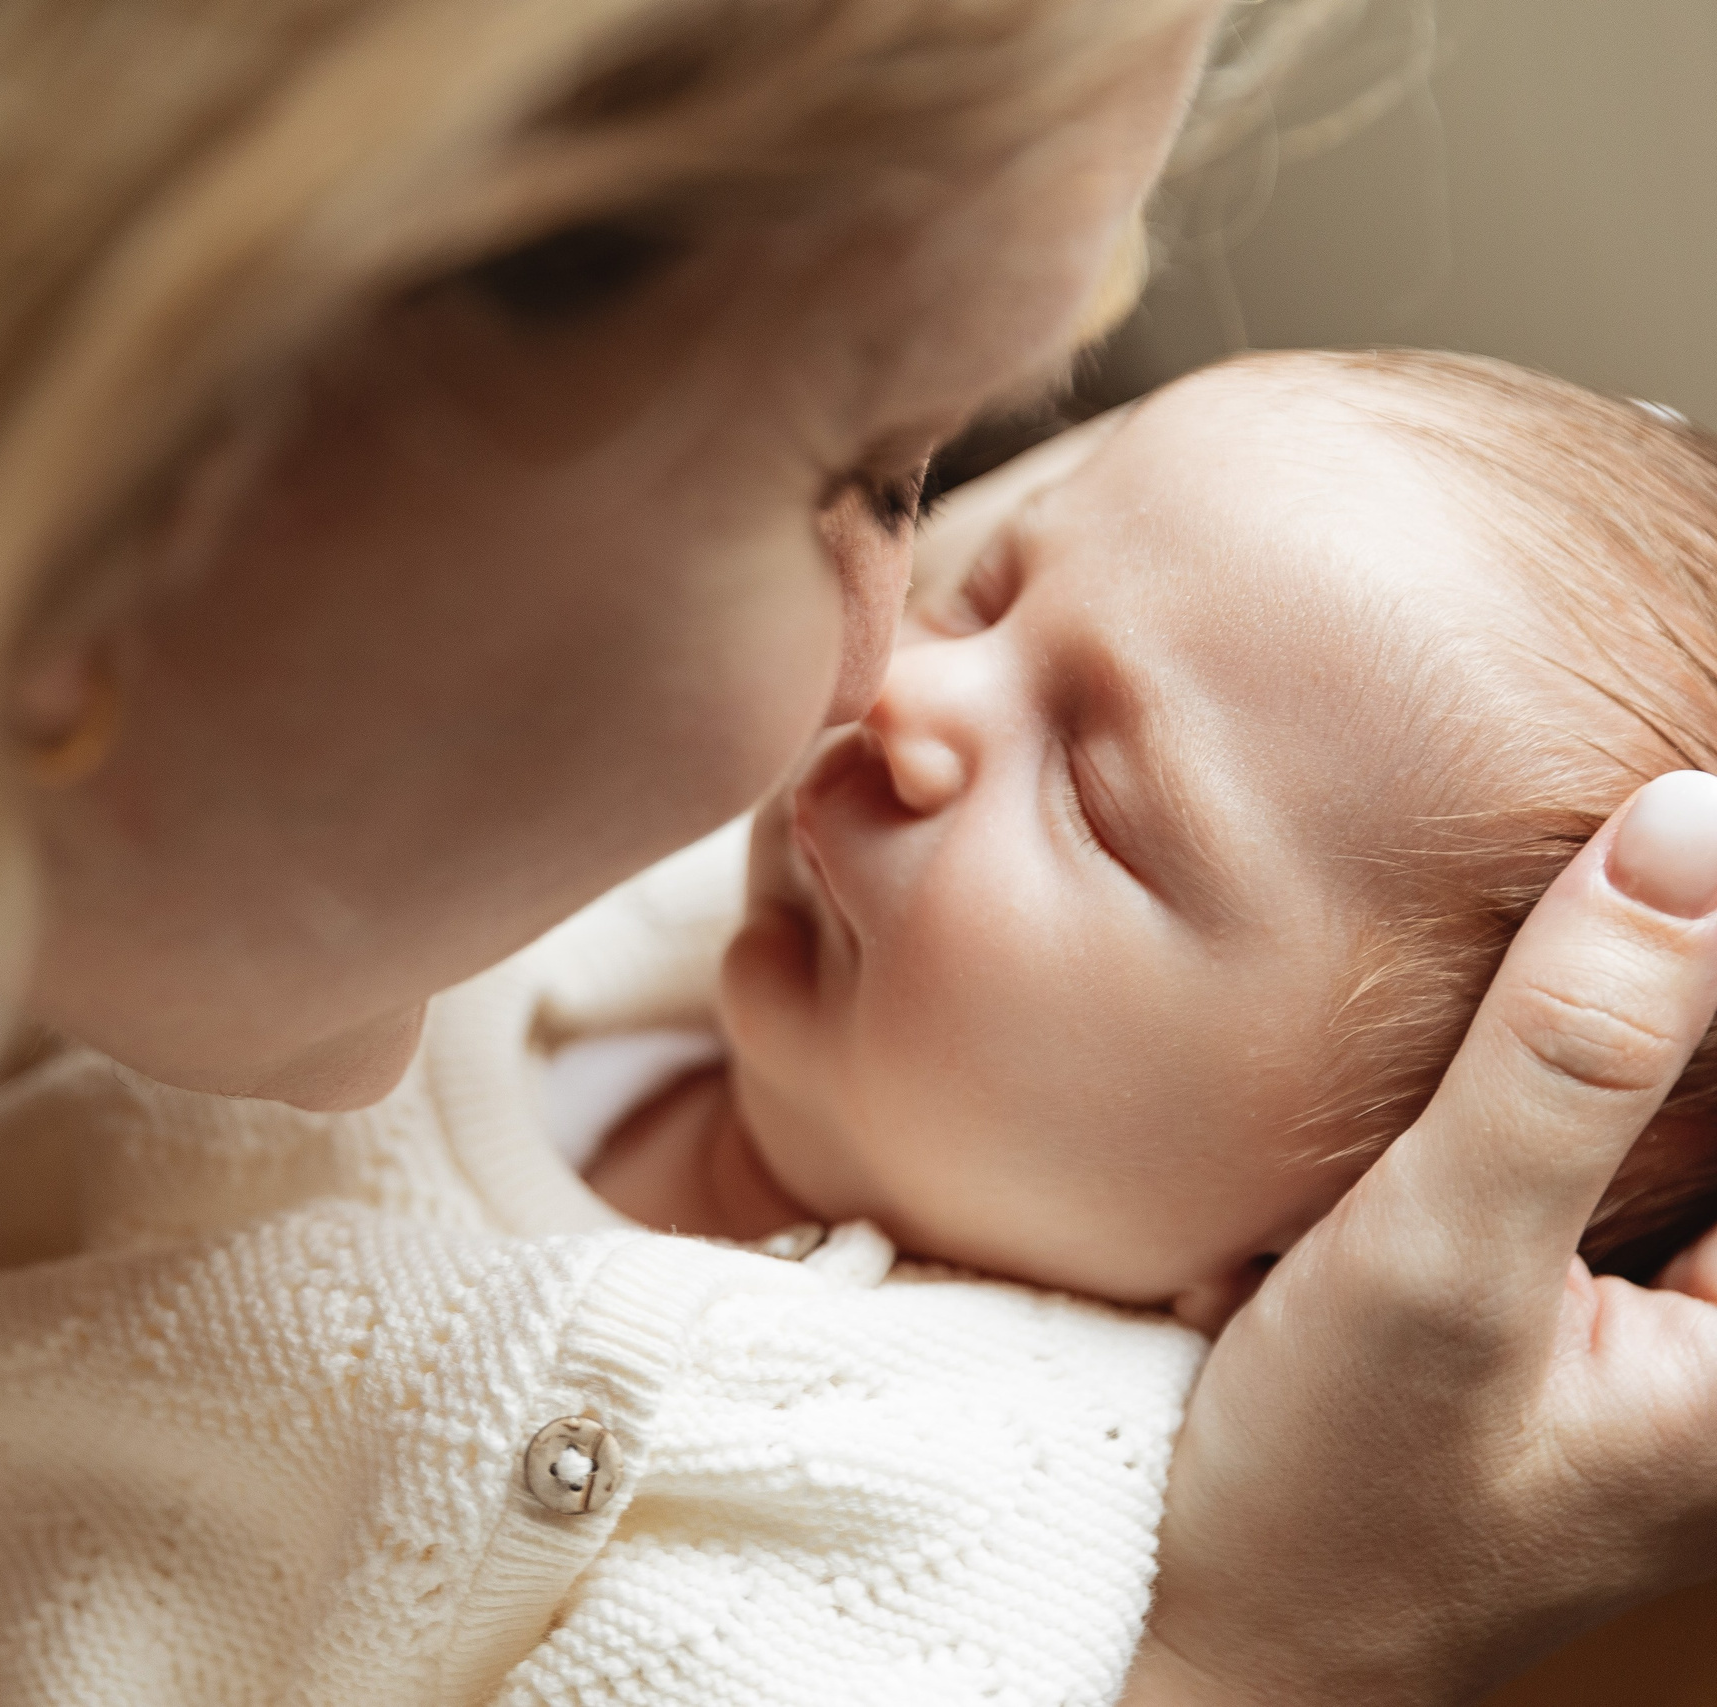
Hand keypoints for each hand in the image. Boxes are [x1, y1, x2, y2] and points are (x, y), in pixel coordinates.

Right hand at [1128, 771, 1716, 1705]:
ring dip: (1630, 1013)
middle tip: (1623, 844)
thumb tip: (1688, 828)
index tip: (1669, 816)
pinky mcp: (1606, 1300)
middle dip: (1671, 974)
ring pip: (1690, 1101)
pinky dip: (1574, 1066)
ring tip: (1585, 919)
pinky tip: (1503, 1023)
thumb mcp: (1439, 1268)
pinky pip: (1628, 1137)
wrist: (1215, 1637)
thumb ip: (1566, 1055)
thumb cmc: (1330, 1504)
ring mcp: (1688, 1319)